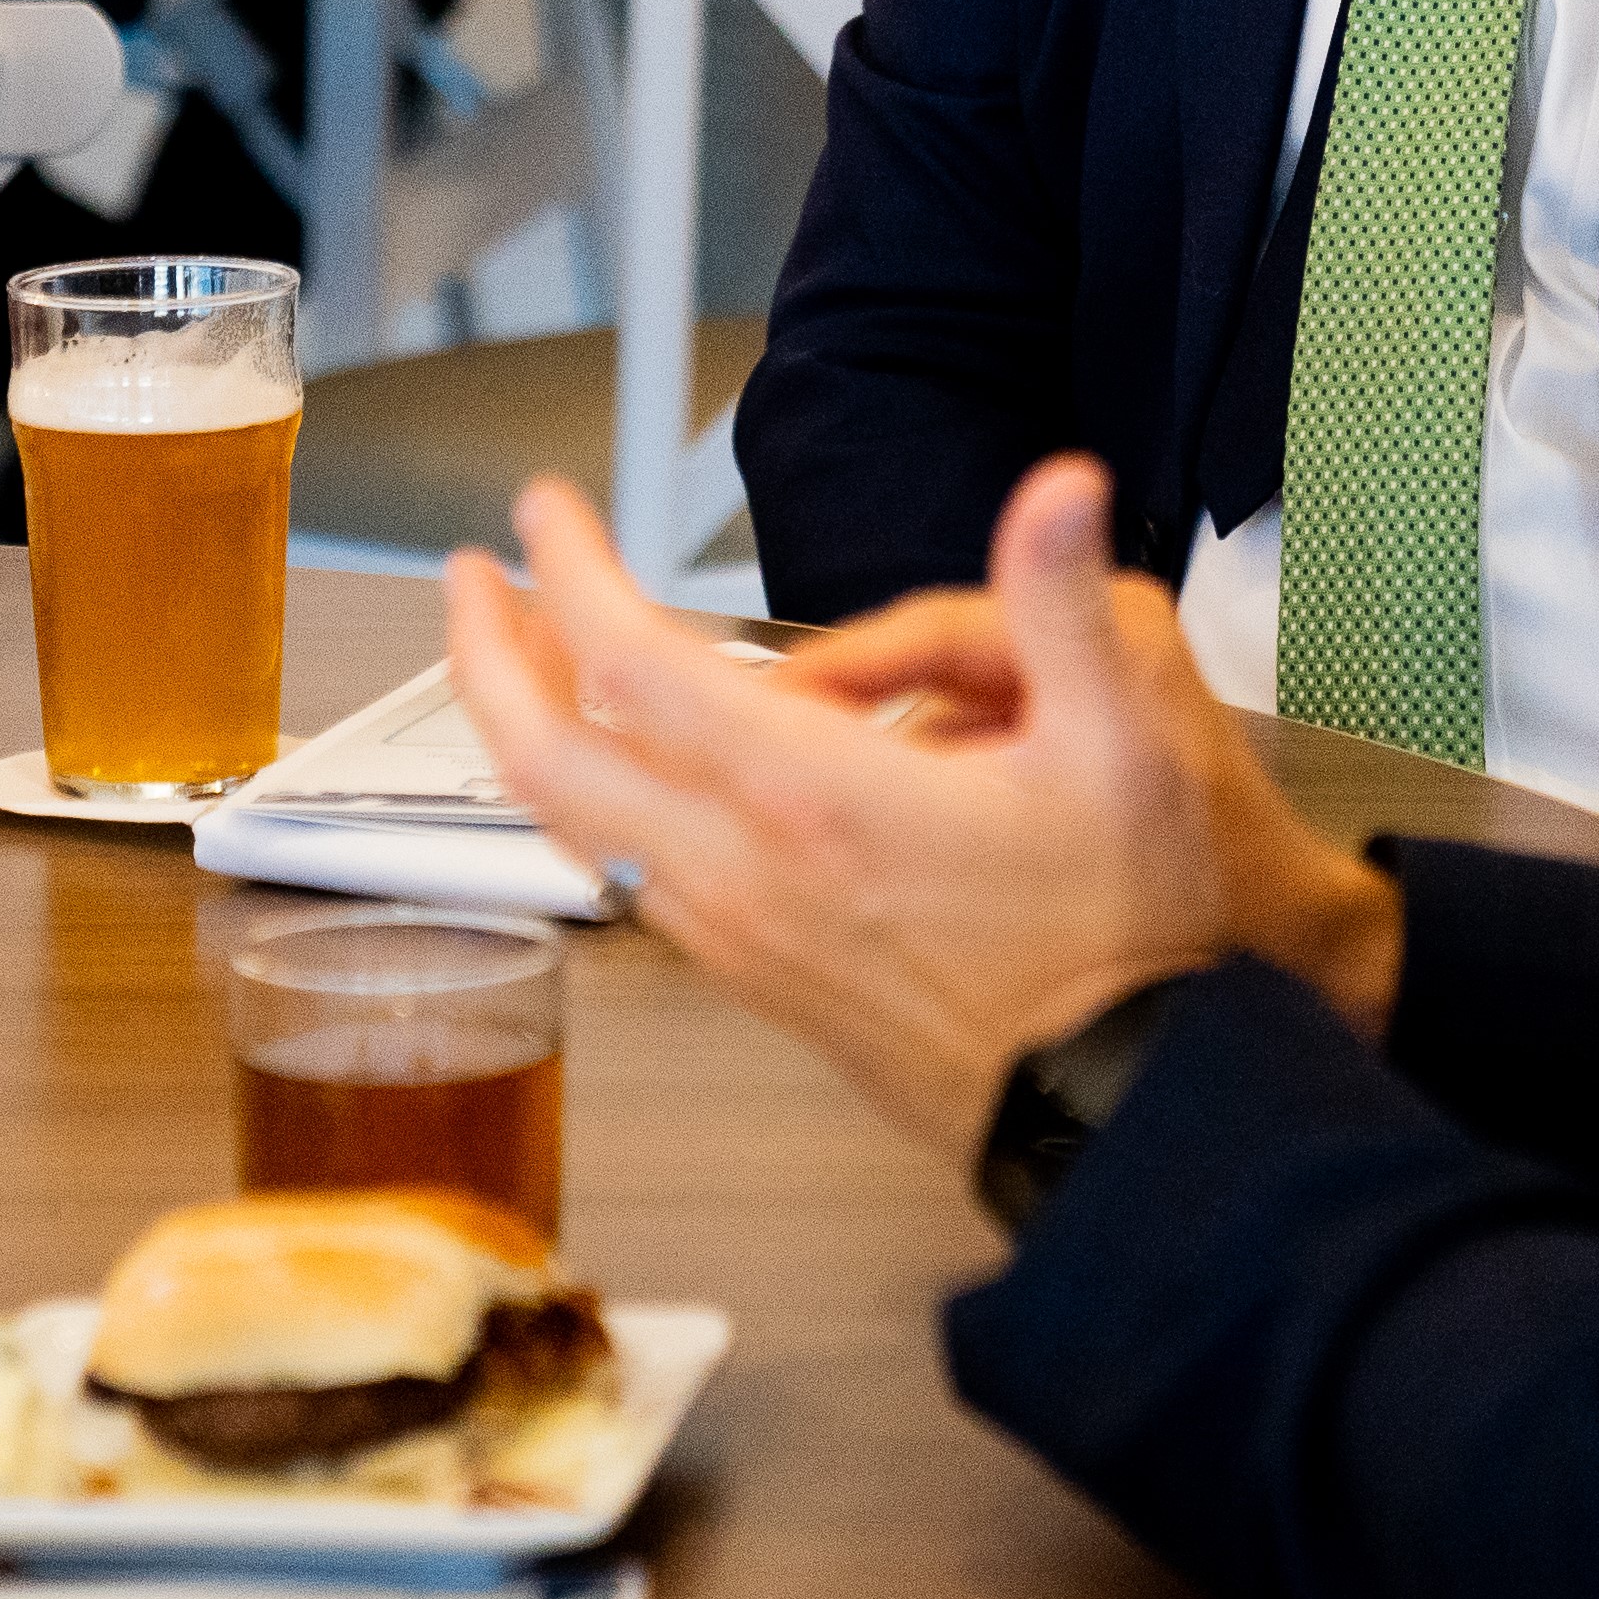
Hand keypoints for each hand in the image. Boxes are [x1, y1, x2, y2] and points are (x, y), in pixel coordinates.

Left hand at [445, 458, 1402, 1161]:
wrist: (1122, 1110)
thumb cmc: (1127, 941)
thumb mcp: (1129, 749)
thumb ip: (1067, 606)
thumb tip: (1057, 487)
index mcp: (817, 796)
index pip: (635, 667)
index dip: (570, 574)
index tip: (540, 512)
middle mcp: (749, 872)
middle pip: (549, 758)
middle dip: (486, 657)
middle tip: (470, 581)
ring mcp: (741, 937)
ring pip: (577, 827)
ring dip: (528, 732)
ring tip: (528, 658)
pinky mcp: (758, 980)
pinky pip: (630, 876)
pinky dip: (589, 801)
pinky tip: (622, 772)